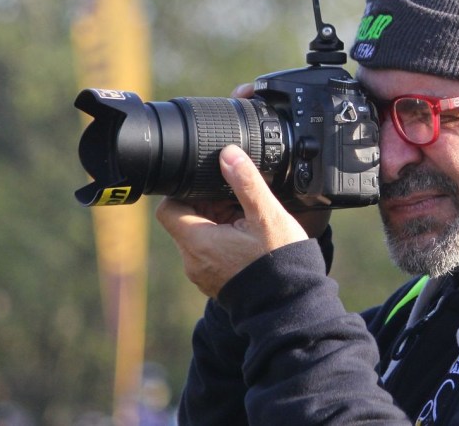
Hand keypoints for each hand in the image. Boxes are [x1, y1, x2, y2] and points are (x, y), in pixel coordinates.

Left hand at [156, 145, 309, 297]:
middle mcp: (193, 262)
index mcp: (198, 242)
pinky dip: (222, 241)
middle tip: (234, 200)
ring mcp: (203, 275)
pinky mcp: (215, 283)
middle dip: (206, 205)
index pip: (168, 209)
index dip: (182, 191)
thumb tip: (229, 154)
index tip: (207, 185)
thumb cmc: (280, 261)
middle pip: (184, 221)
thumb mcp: (266, 215)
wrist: (290, 304)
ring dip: (216, 223)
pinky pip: (209, 254)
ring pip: (198, 238)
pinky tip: (248, 239)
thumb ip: (246, 182)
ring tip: (245, 219)